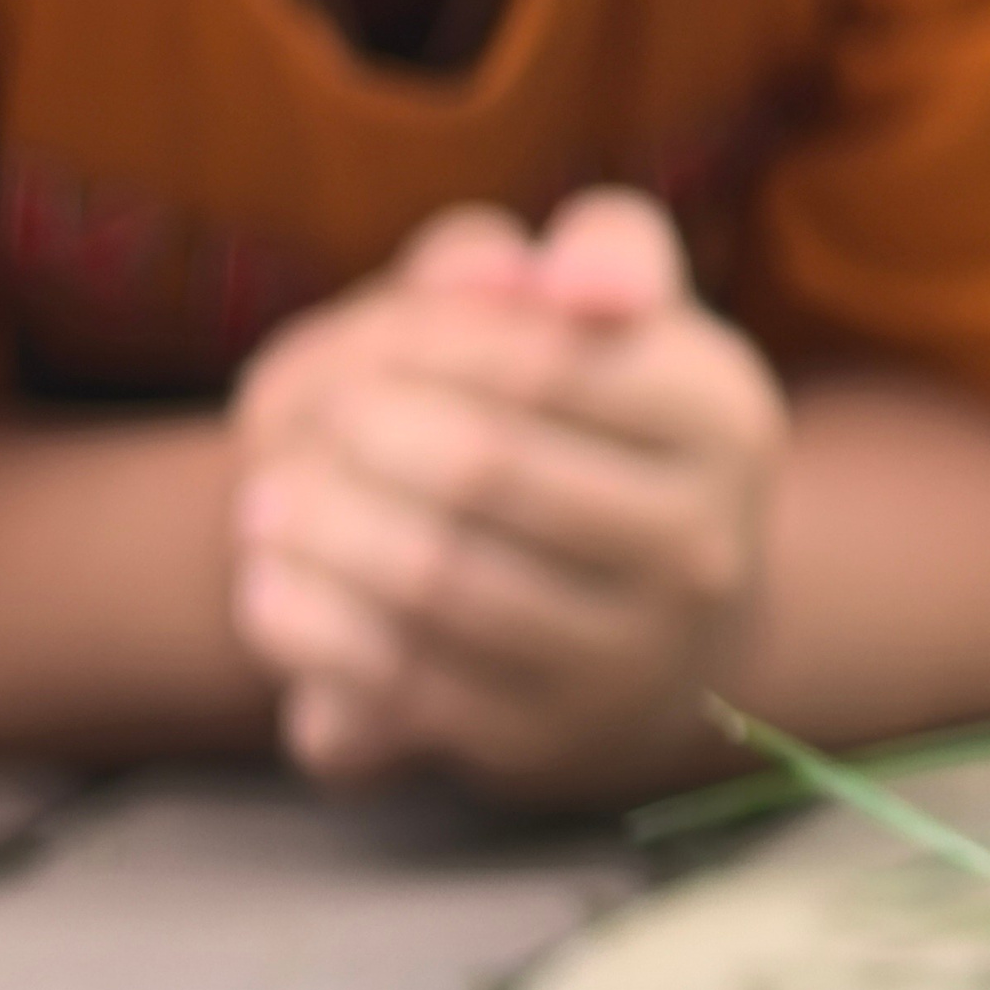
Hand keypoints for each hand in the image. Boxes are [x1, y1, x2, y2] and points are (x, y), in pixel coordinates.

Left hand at [227, 188, 786, 796]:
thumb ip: (574, 246)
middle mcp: (699, 545)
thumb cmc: (599, 422)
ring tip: (267, 506)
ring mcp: (630, 657)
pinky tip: (273, 587)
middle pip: (479, 467)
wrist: (653, 625)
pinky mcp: (547, 743)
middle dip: (358, 437)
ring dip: (318, 532)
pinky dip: (313, 627)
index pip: (538, 354)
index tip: (371, 347)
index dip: (420, 343)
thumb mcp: (605, 311)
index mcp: (723, 414)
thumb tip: (516, 271)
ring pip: (435, 582)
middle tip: (308, 429)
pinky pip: (401, 683)